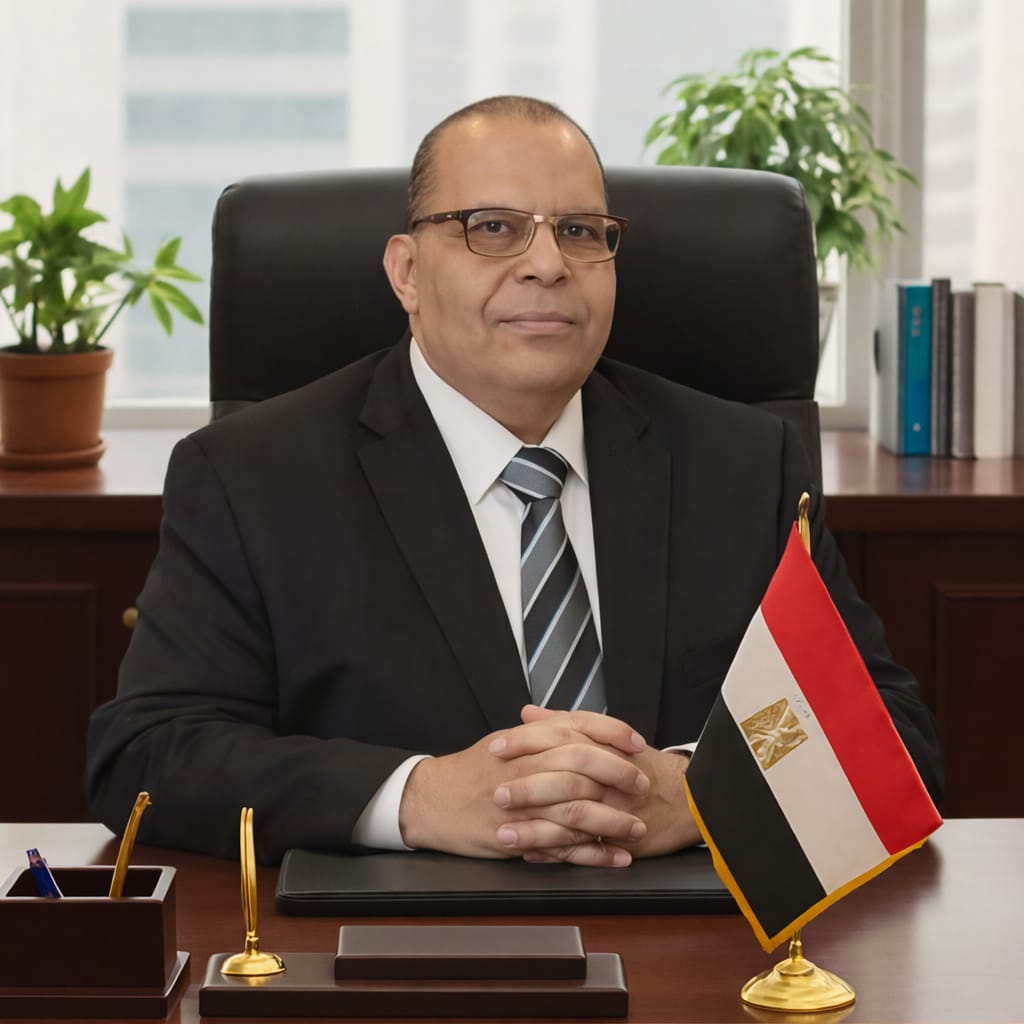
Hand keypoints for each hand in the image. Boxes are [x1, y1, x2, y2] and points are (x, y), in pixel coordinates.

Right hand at [398, 709, 649, 863]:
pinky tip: (613, 858)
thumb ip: (541, 730)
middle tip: (642, 784)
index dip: (611, 732)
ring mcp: (521, 804)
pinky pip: (561, 848)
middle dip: (618, 774)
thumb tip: (576, 721)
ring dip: (612, 820)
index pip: (576, 726)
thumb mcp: (505, 741)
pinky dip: (592, 855)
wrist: (430, 801)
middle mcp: (524, 767)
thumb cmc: (471, 771)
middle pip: (581, 764)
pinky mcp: (517, 837)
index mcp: (524, 740)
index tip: (637, 742)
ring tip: (636, 828)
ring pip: (575, 809)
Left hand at [493, 705, 701, 861]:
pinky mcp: (622, 836)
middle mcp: (609, 774)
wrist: (690, 797)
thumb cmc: (643, 766)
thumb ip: (564, 723)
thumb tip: (529, 714)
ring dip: (535, 827)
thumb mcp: (606, 738)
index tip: (496, 747)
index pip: (560, 735)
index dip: (526, 742)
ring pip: (572, 816)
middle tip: (496, 793)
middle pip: (564, 775)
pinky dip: (557, 852)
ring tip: (504, 834)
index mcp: (602, 745)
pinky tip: (531, 854)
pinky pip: (586, 846)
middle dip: (528, 786)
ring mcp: (616, 806)